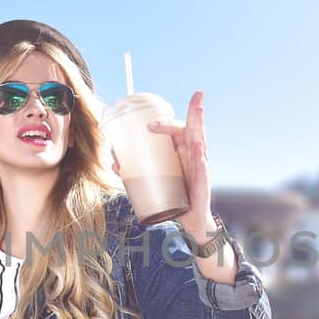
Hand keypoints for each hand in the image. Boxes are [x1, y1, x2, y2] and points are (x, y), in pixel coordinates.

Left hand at [146, 91, 212, 227]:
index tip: (148, 124)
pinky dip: (199, 156)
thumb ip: (136, 172)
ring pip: (201, 140)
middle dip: (193, 111)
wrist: (190, 220)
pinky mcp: (203, 181)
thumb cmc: (175, 196)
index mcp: (184, 152)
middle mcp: (195, 155)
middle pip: (193, 128)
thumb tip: (115, 163)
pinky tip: (197, 146)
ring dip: (199, 124)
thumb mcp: (155, 181)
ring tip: (198, 109)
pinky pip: (202, 167)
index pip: (178, 130)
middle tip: (191, 98)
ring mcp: (201, 166)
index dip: (166, 123)